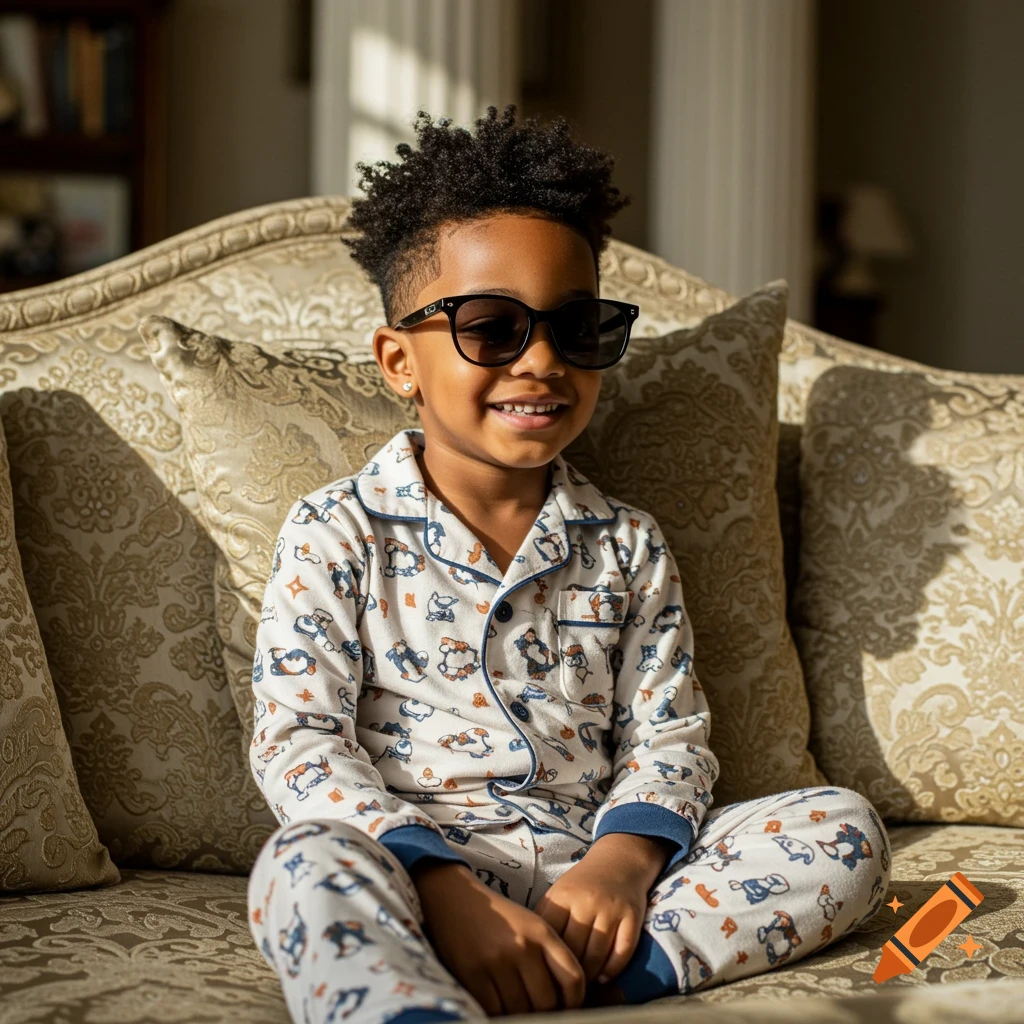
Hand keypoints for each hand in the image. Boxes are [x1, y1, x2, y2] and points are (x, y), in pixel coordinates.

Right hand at [412, 860, 586, 1015]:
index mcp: (542, 933)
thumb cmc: (497, 917)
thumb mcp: (529, 924)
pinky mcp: (473, 974)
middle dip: (545, 1011)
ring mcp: (498, 962)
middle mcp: (523, 947)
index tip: (567, 1006)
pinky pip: (495, 1010)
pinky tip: (498, 1004)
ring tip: (516, 1005)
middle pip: (547, 1001)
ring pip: (521, 1010)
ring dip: (520, 1013)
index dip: (574, 1001)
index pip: (573, 978)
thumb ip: (548, 955)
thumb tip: (563, 998)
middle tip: (537, 1008)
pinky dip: (499, 1013)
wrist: (454, 897)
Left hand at [533, 833, 672, 984]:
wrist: (619, 861)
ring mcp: (611, 909)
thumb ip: (546, 920)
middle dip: (569, 973)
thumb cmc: (583, 883)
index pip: (552, 938)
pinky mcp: (632, 916)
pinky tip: (604, 976)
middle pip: (575, 951)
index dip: (548, 960)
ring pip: (597, 957)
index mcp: (564, 896)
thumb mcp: (559, 893)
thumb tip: (532, 956)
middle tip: (565, 985)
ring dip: (590, 976)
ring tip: (583, 983)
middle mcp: (587, 902)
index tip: (547, 972)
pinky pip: (622, 953)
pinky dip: (612, 970)